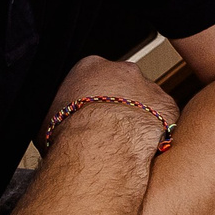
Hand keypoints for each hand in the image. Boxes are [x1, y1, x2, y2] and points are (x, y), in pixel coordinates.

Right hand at [41, 54, 177, 158]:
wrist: (101, 144)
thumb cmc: (71, 132)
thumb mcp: (47, 119)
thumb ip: (57, 114)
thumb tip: (53, 126)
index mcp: (90, 67)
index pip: (93, 77)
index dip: (92, 99)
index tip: (90, 115)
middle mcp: (123, 71)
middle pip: (123, 85)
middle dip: (119, 105)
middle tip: (110, 130)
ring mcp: (148, 86)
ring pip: (146, 102)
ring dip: (140, 118)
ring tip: (127, 143)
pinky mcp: (168, 106)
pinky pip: (165, 119)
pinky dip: (158, 132)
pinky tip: (145, 147)